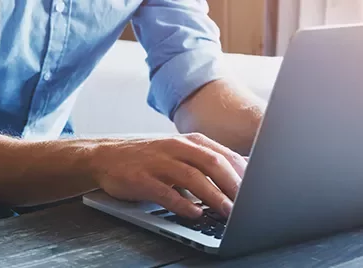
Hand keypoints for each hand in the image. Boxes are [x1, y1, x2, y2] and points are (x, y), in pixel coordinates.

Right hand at [85, 133, 246, 217]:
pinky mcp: (142, 178)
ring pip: (193, 177)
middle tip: (247, 203)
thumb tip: (243, 173)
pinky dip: (183, 203)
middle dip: (233, 184)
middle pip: (213, 163)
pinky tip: (195, 213)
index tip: (258, 190)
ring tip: (227, 212)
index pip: (224, 155)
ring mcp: (159, 162)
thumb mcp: (181, 153)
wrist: (105, 156)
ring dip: (213, 196)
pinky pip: (166, 192)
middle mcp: (177, 148)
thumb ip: (208, 161)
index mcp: (191, 141)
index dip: (243, 173)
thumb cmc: (150, 157)